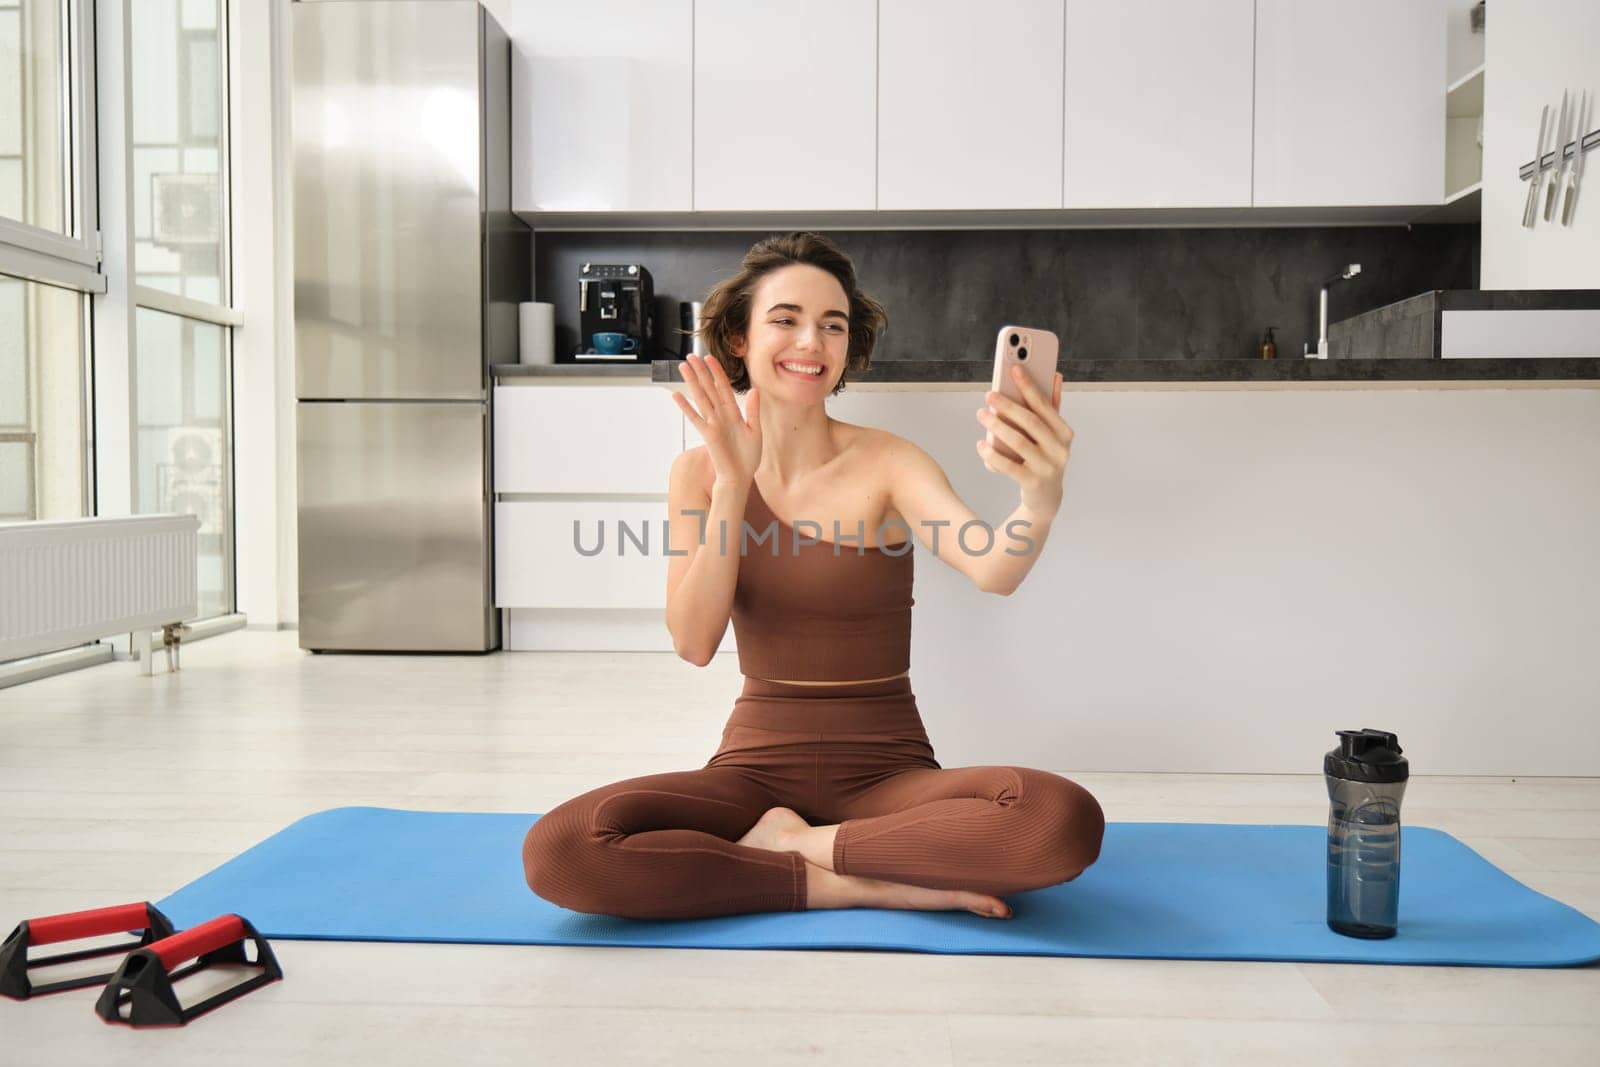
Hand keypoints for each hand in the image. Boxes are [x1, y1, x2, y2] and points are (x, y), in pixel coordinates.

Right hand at [673, 353, 761, 487]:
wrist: (740, 477)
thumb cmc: (748, 457)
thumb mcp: (755, 431)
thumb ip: (753, 411)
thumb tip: (755, 390)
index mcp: (733, 413)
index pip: (724, 387)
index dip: (717, 372)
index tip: (709, 358)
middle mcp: (721, 415)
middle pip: (709, 388)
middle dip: (700, 372)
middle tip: (690, 356)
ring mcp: (713, 423)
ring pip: (701, 398)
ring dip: (692, 382)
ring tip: (683, 367)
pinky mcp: (707, 434)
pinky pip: (695, 417)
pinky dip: (686, 406)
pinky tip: (677, 395)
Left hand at [975, 367, 1073, 515]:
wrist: (1046, 498)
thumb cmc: (1044, 458)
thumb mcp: (1050, 434)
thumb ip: (1051, 407)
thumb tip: (1055, 375)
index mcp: (1064, 433)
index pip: (1045, 405)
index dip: (1029, 385)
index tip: (1014, 368)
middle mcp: (1060, 449)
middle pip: (1031, 422)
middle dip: (1008, 405)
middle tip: (989, 395)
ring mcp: (1048, 467)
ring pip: (1019, 442)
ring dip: (997, 426)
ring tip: (981, 415)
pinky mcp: (1033, 483)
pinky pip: (1009, 466)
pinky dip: (993, 454)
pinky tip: (981, 444)